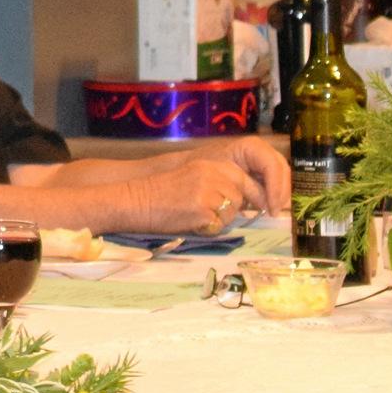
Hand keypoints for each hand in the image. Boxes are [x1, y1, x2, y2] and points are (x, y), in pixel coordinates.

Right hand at [136, 157, 258, 233]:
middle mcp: (212, 173)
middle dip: (234, 208)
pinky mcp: (203, 209)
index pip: (245, 179)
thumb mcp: (194, 178)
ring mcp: (208, 191)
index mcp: (211, 164)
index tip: (253, 207)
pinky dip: (209, 228)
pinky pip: (220, 225)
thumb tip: (249, 199)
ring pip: (232, 212)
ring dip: (221, 219)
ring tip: (198, 216)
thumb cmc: (163, 194)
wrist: (137, 201)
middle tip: (217, 214)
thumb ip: (219, 182)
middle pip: (241, 196)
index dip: (254, 195)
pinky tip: (192, 222)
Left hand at [206, 136, 290, 214]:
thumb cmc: (205, 167)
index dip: (276, 186)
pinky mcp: (260, 170)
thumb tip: (266, 204)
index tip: (272, 207)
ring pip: (281, 176)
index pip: (272, 165)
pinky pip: (274, 181)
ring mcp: (262, 159)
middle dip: (281, 192)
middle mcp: (260, 150)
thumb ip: (248, 189)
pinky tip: (269, 208)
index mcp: (250, 146)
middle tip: (274, 212)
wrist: (193, 165)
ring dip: (279, 195)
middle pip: (281, 169)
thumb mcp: (224, 177)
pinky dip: (274, 195)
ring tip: (273, 211)